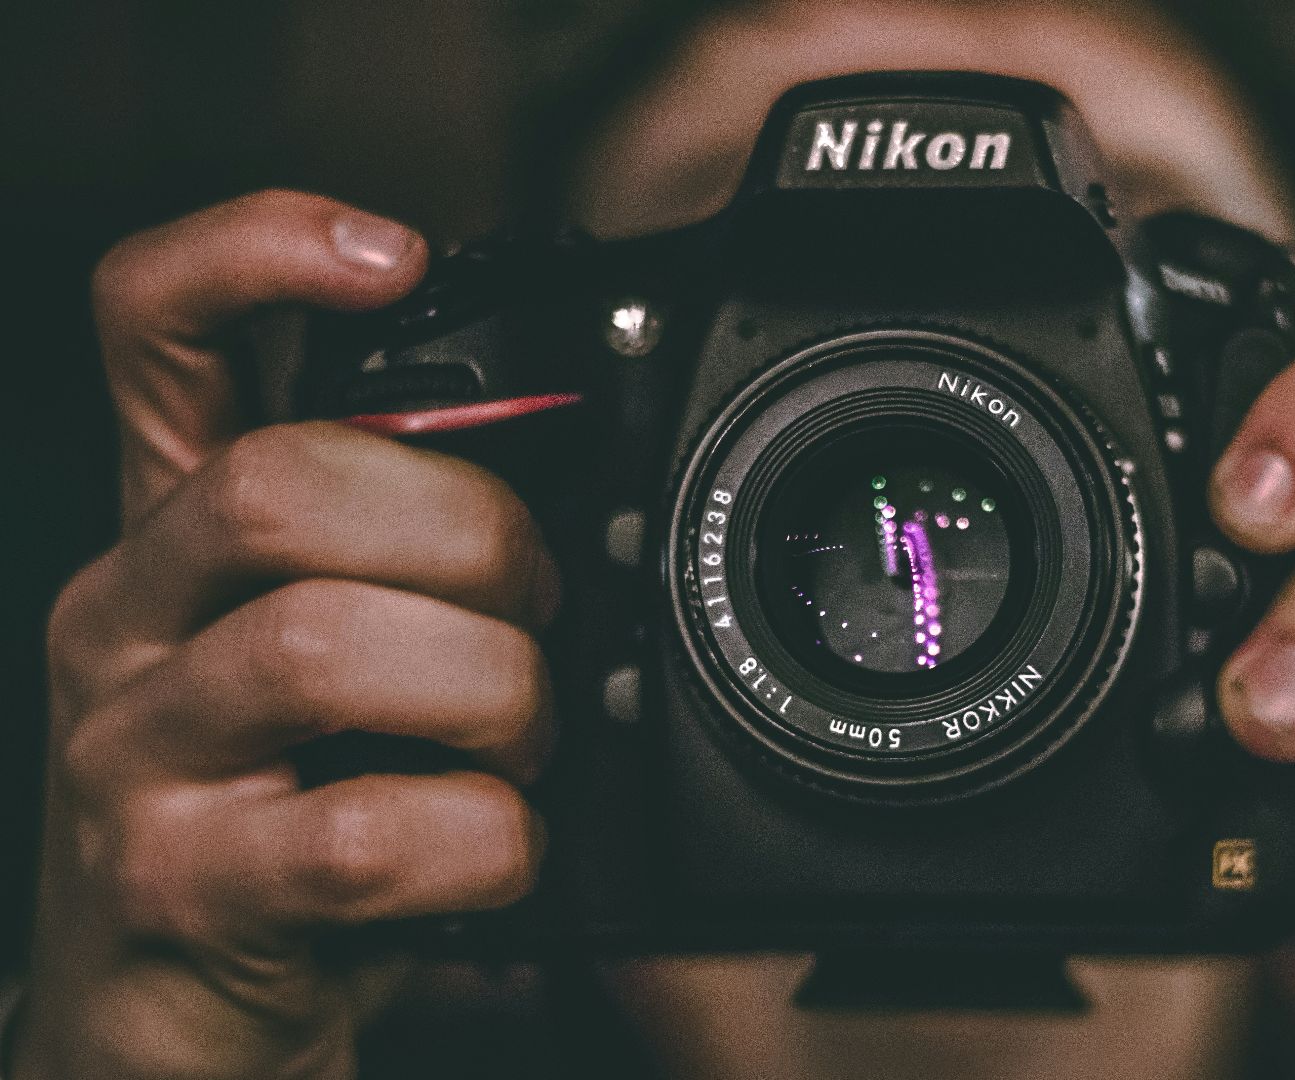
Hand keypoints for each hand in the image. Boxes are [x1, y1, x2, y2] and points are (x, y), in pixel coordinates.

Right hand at [20, 192, 555, 1079]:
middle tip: (536, 603)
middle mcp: (129, 622)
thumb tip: (585, 513)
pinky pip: (358, 834)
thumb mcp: (339, 670)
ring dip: (488, 687)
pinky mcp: (177, 889)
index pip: (154, 331)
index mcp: (177, 538)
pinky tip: (499, 851)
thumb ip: (412, 567)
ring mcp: (134, 758)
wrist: (176, 1029)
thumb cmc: (289, 823)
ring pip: (320, 645)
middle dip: (465, 529)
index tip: (397, 253)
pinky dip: (482, 836)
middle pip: (278, 481)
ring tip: (525, 740)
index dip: (258, 253)